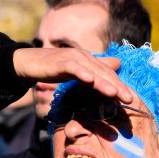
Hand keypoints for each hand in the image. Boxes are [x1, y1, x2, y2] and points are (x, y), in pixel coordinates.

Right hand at [12, 48, 133, 103]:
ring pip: (92, 71)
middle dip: (117, 86)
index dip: (120, 86)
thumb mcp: (76, 71)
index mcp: (89, 61)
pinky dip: (81, 73)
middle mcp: (83, 57)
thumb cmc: (53, 68)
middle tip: (129, 100)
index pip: (108, 75)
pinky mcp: (59, 61)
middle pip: (104, 73)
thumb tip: (117, 65)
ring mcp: (72, 58)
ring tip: (115, 93)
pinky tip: (89, 80)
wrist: (27, 62)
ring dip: (103, 82)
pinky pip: (72, 67)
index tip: (131, 100)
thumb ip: (95, 70)